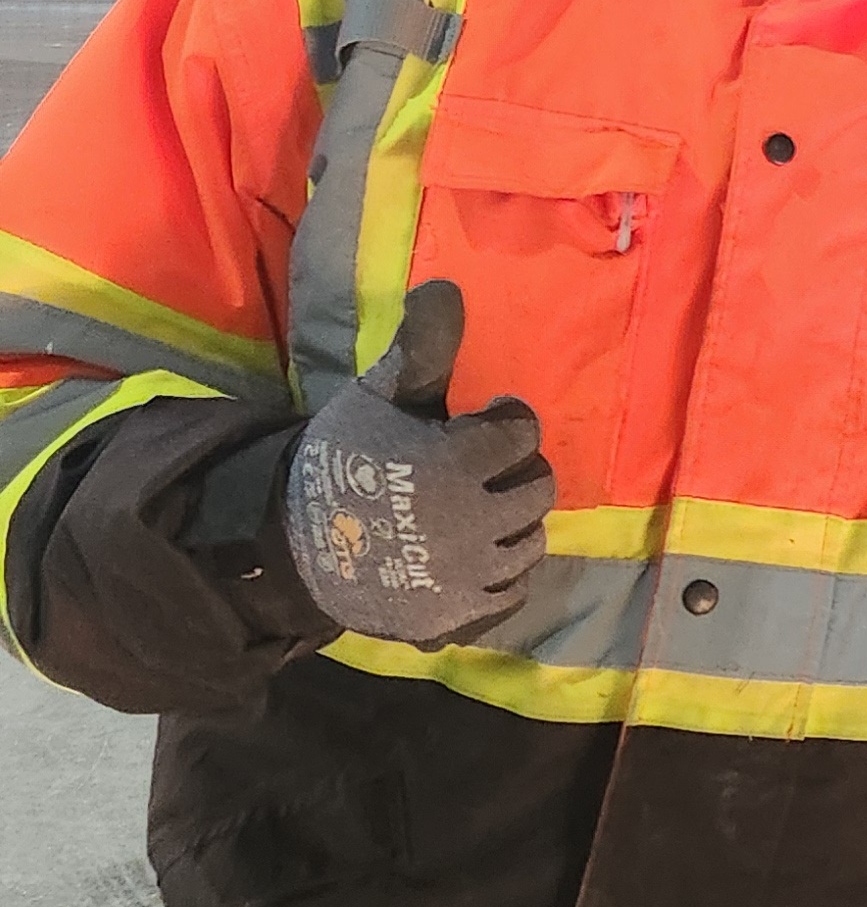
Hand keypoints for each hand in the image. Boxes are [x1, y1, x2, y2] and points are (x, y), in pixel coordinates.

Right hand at [281, 282, 555, 644]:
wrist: (290, 544)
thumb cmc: (342, 460)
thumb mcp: (378, 396)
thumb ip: (422, 347)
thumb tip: (448, 288)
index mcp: (456, 466)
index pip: (523, 431)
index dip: (500, 421)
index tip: (475, 422)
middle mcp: (472, 527)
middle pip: (538, 487)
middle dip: (512, 471)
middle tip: (475, 469)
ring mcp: (467, 578)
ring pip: (531, 540)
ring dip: (511, 521)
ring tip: (472, 509)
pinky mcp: (459, 618)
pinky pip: (513, 591)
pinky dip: (501, 572)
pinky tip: (472, 553)